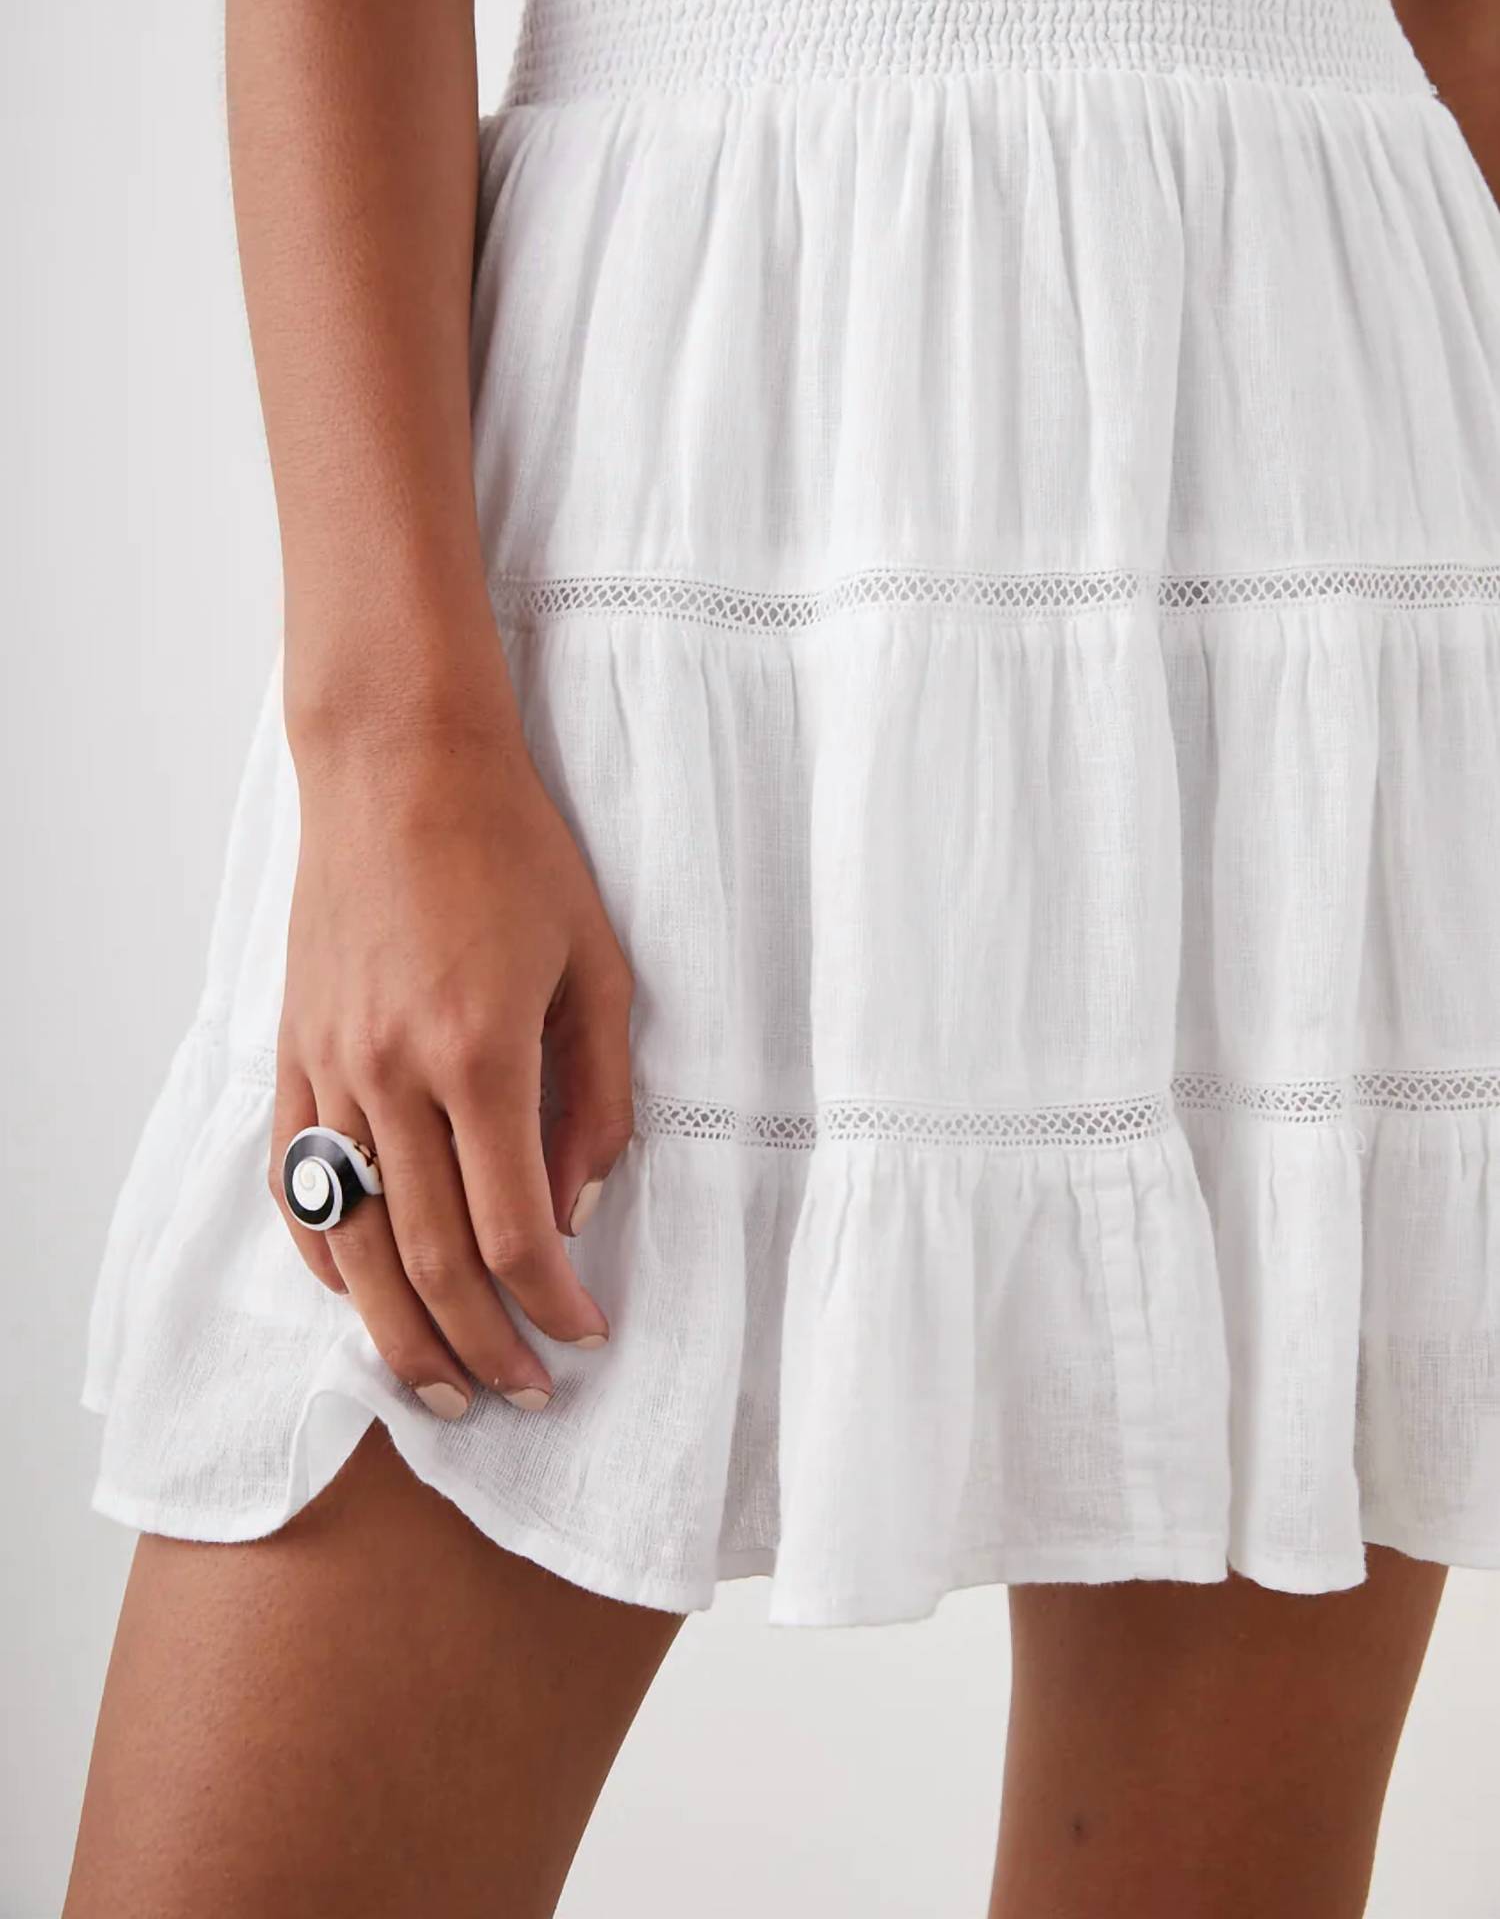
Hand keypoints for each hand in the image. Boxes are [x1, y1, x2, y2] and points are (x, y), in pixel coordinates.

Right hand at [270, 717, 633, 1416]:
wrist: (400, 766)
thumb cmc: (514, 852)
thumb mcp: (596, 965)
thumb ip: (597, 1093)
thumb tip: (580, 1205)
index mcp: (479, 1053)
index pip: (514, 1229)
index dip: (552, 1302)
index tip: (586, 1337)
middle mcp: (393, 1074)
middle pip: (428, 1259)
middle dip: (481, 1347)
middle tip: (521, 1397)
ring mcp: (329, 1066)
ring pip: (352, 1241)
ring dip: (396, 1331)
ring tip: (438, 1391)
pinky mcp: (291, 1051)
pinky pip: (294, 1180)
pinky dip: (322, 1254)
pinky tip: (355, 1296)